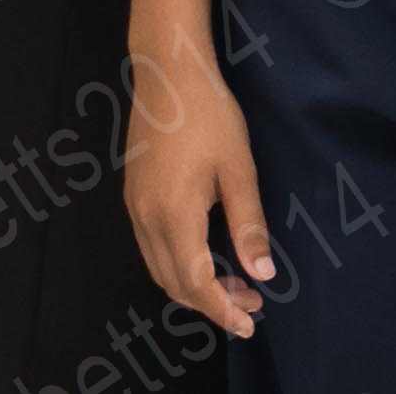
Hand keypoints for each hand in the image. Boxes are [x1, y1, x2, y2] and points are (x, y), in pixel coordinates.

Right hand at [123, 43, 273, 338]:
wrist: (167, 72)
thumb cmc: (210, 115)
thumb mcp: (238, 169)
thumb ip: (248, 224)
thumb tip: (262, 274)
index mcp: (174, 215)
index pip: (196, 284)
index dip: (222, 310)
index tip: (249, 324)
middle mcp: (147, 219)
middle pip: (174, 284)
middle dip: (212, 303)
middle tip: (252, 302)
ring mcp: (135, 208)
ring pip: (160, 268)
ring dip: (194, 285)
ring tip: (235, 282)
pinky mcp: (133, 196)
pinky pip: (152, 248)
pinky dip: (179, 264)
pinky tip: (206, 253)